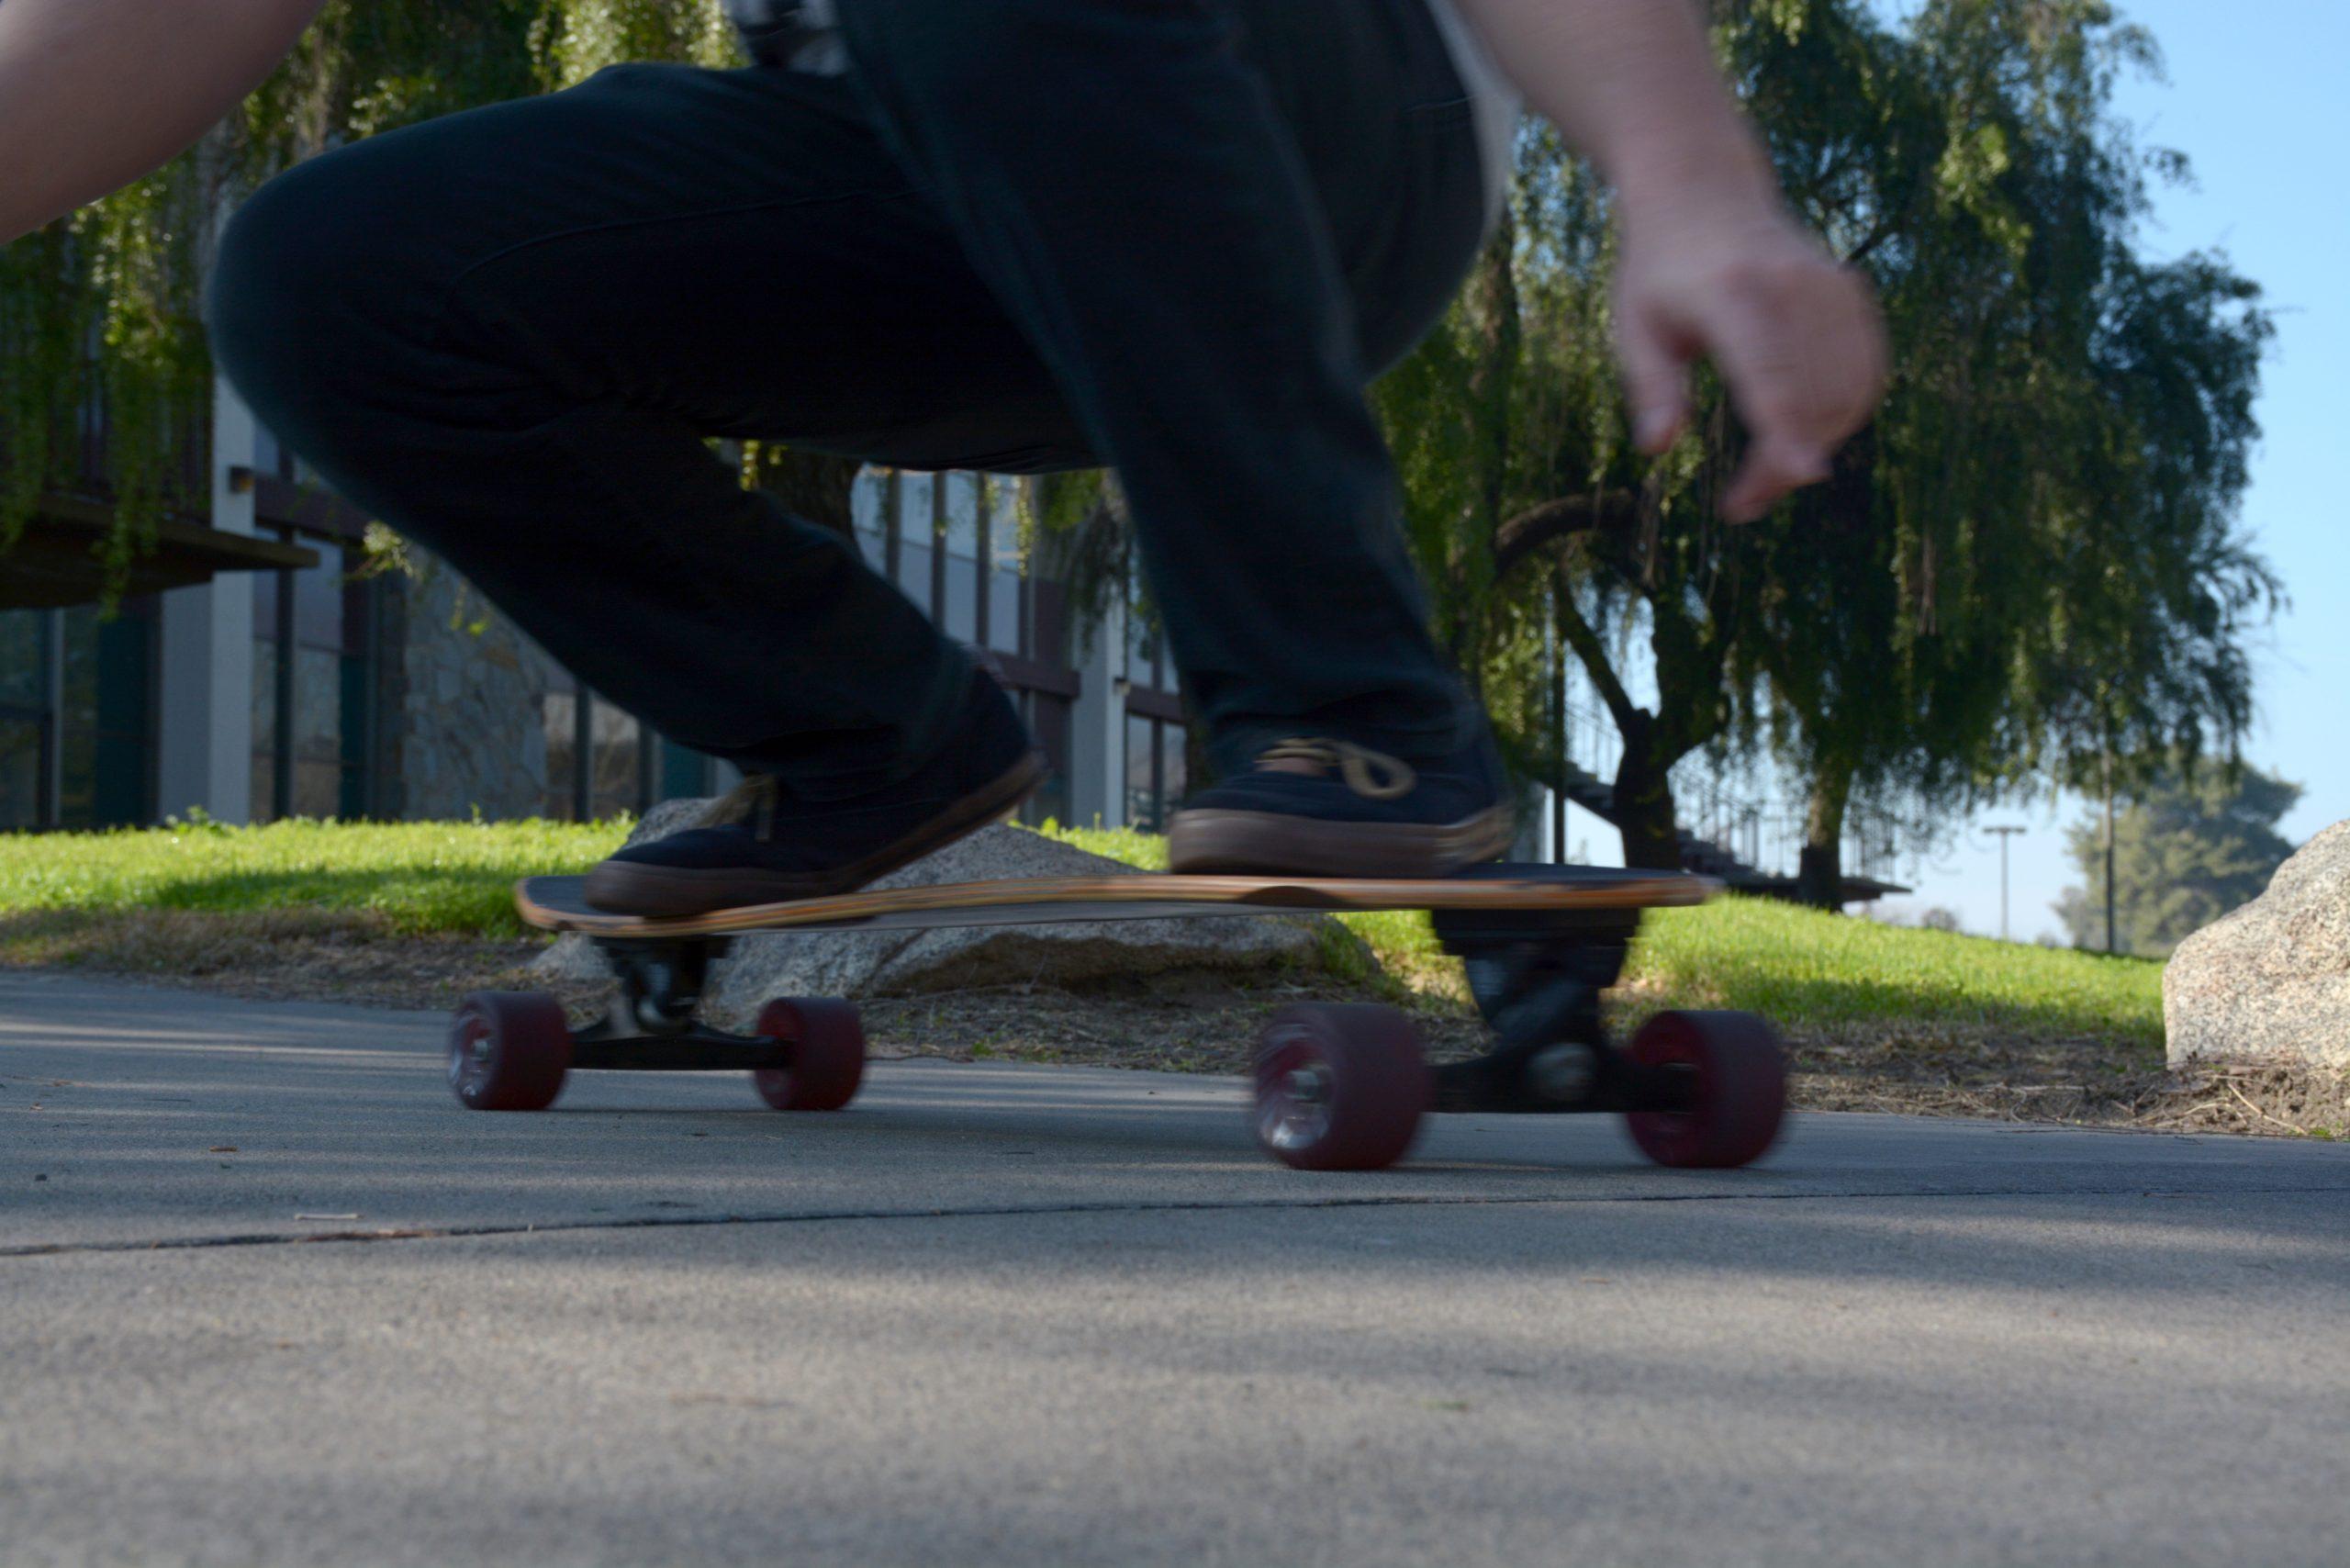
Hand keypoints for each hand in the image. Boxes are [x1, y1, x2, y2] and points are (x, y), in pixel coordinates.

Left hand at [1611, 192, 1886, 520]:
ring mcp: (1831, 286)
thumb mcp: (1635, 327)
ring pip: (1849, 392)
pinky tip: (1804, 429)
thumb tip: (1657, 447)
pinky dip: (1845, 412)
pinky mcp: (1852, 292)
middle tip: (1742, 504)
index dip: (1788, 427)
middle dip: (1784, 465)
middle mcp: (1792, 287)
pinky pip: (1866, 371)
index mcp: (1732, 295)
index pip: (1771, 373)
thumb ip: (1651, 387)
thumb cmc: (1659, 270)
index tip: (1802, 474)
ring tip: (1767, 472)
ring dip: (1817, 445)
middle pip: (1813, 397)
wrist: (1703, 191)